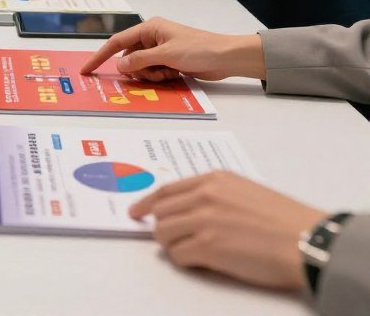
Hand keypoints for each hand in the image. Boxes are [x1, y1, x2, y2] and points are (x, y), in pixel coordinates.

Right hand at [80, 17, 265, 81]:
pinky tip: (174, 74)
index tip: (87, 69)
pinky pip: (153, 72)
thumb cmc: (199, 49)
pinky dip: (159, 76)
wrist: (226, 57)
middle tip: (156, 73)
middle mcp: (151, 37)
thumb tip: (120, 65)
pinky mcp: (168, 61)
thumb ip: (140, 60)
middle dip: (138, 70)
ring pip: (140, 68)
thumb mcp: (167, 55)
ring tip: (169, 73)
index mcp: (149, 28)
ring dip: (151, 75)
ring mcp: (160, 50)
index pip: (117, 42)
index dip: (101, 56)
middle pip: (129, 58)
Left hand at [130, 171, 325, 289]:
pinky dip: (185, 261)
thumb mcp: (244, 191)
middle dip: (162, 228)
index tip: (135, 211)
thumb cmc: (284, 220)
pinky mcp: (207, 246)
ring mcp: (203, 220)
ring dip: (172, 245)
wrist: (306, 240)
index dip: (146, 202)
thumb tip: (188, 210)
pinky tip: (202, 262)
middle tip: (170, 239)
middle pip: (161, 212)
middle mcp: (204, 195)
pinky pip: (178, 256)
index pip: (167, 190)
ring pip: (163, 234)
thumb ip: (213, 195)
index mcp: (213, 180)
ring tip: (192, 251)